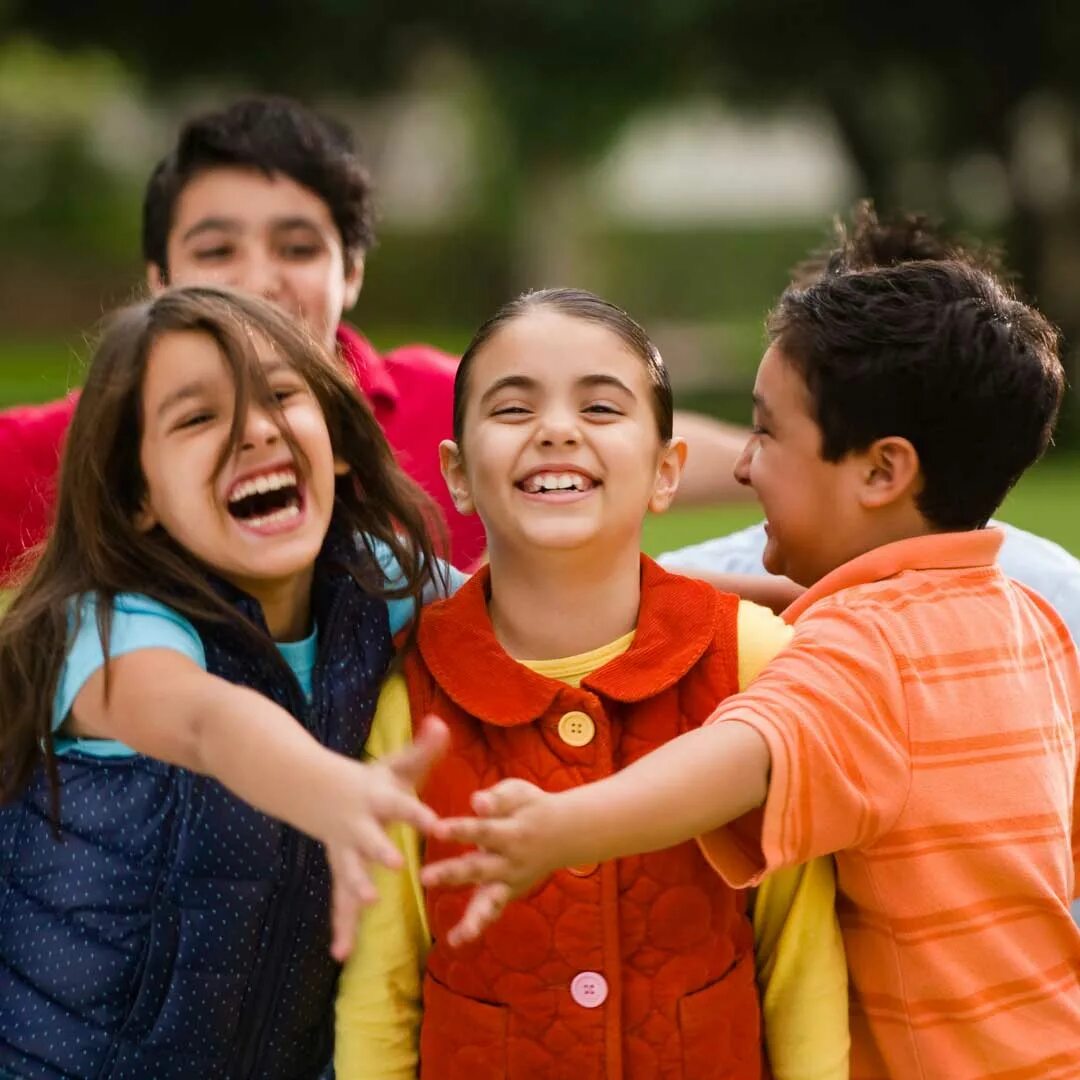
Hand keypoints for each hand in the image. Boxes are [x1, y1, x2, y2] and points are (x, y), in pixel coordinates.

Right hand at [319, 715, 448, 959]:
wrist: (316, 792)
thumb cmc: (369, 781)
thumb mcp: (395, 765)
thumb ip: (423, 749)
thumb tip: (443, 723)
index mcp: (378, 800)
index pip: (401, 805)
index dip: (418, 813)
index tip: (437, 823)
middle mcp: (360, 827)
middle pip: (370, 840)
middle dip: (382, 852)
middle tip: (397, 865)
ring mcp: (347, 852)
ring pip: (350, 873)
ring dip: (357, 889)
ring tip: (369, 905)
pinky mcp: (341, 872)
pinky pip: (341, 902)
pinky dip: (341, 927)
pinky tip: (341, 954)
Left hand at [420, 777, 557, 945]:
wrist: (565, 832)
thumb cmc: (532, 807)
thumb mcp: (519, 793)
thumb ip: (497, 798)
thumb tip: (476, 802)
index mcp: (512, 832)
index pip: (482, 830)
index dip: (461, 830)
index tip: (436, 830)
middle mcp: (511, 861)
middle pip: (479, 869)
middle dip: (452, 874)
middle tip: (424, 877)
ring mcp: (511, 881)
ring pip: (490, 900)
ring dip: (474, 917)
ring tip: (461, 934)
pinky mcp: (508, 894)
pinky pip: (491, 912)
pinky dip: (476, 927)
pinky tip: (454, 941)